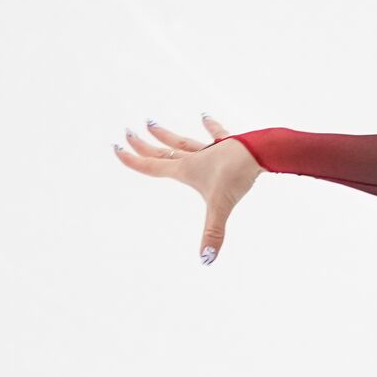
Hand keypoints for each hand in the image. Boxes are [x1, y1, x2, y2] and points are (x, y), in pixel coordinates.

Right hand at [114, 114, 263, 264]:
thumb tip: (205, 260)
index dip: (133, 160)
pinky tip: (205, 116)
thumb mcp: (221, 206)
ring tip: (151, 123)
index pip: (153, 166)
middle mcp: (195, 158)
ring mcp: (211, 149)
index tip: (116, 148)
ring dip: (167, 135)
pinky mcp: (228, 144)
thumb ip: (212, 233)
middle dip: (143, 145)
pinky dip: (210, 126)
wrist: (260, 151)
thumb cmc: (236, 175)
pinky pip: (216, 133)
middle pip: (163, 152)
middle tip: (127, 133)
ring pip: (183, 141)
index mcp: (186, 170)